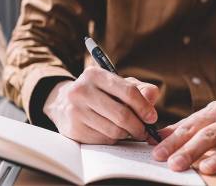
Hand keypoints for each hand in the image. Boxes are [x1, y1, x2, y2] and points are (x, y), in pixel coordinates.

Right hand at [43, 67, 159, 143]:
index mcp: (95, 74)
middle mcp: (82, 90)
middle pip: (122, 115)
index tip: (152, 117)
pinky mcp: (74, 129)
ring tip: (128, 130)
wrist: (63, 103)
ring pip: (114, 130)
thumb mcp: (116, 84)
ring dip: (126, 134)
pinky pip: (104, 140)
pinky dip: (113, 139)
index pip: (128, 91)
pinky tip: (111, 132)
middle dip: (139, 126)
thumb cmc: (98, 93)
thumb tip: (153, 96)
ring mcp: (76, 111)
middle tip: (145, 131)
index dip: (144, 107)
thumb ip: (139, 88)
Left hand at [151, 92, 215, 174]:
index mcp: (213, 112)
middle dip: (190, 150)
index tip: (158, 153)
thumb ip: (183, 127)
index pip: (189, 127)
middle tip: (175, 164)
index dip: (173, 141)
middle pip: (209, 134)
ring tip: (205, 168)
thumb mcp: (207, 115)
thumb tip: (155, 138)